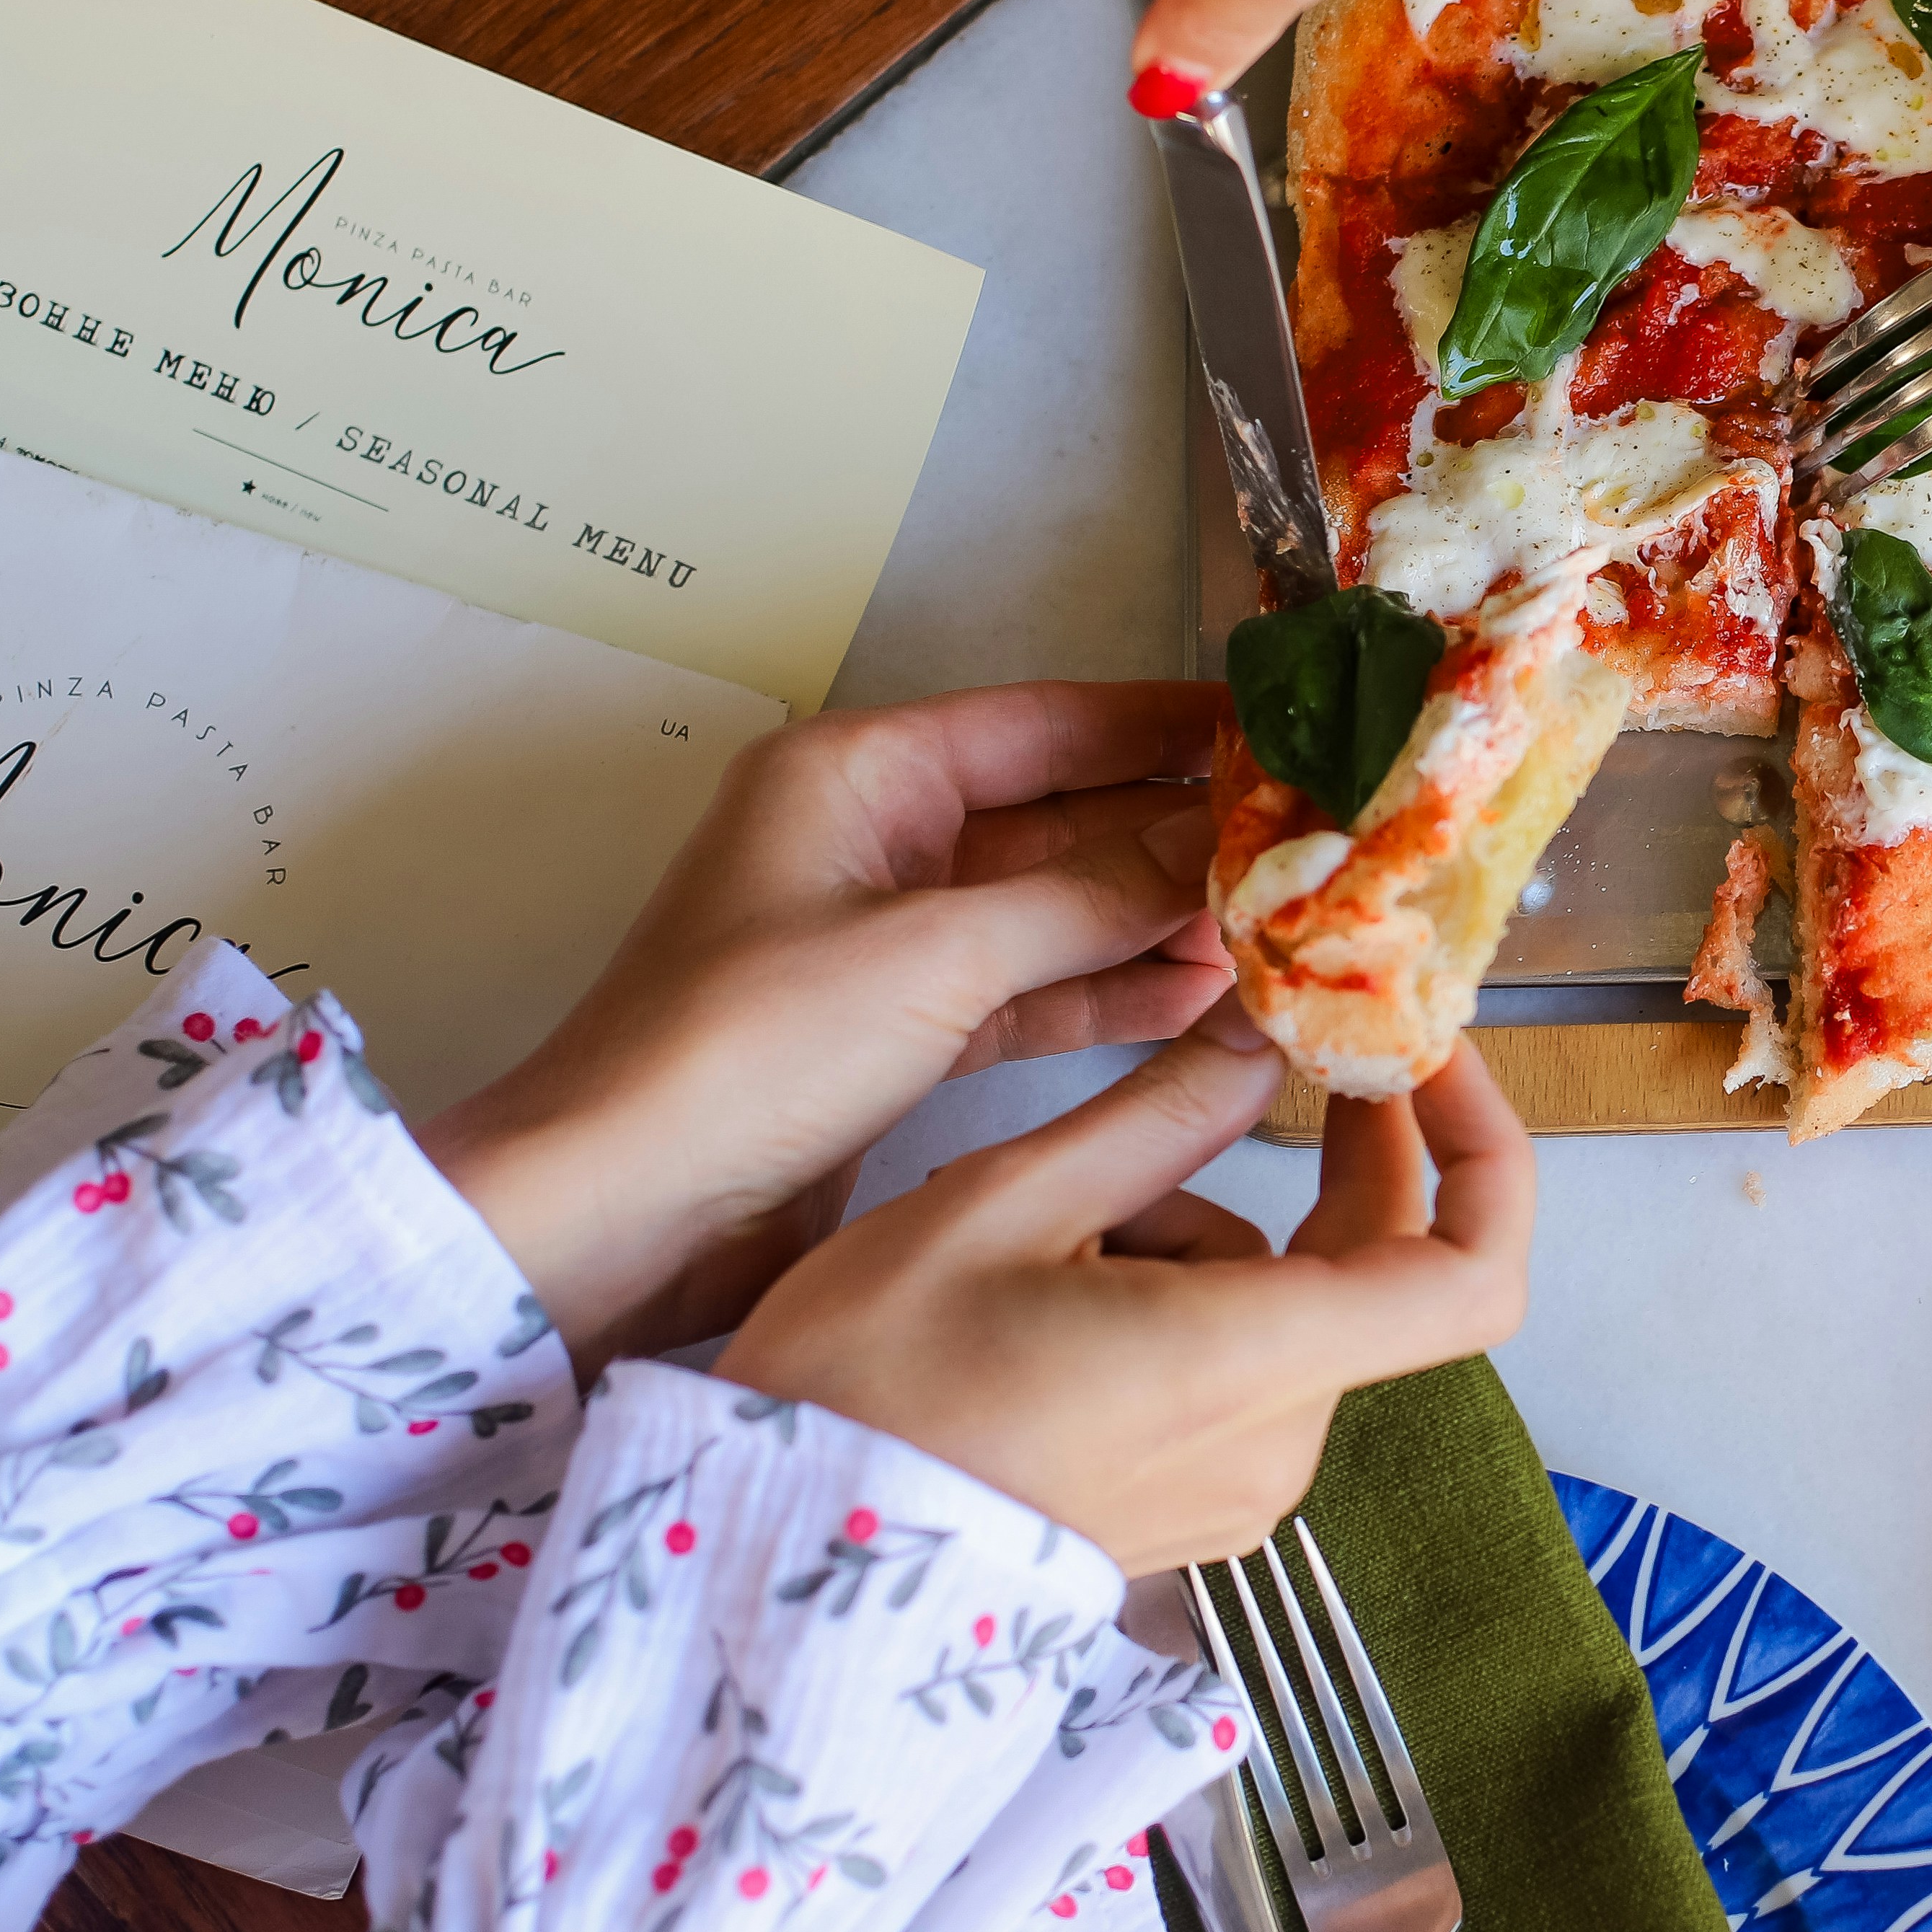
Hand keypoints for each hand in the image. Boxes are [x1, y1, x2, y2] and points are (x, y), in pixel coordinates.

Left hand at [420, 682, 1247, 1373]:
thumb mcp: (935, 956)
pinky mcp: (900, 1030)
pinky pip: (1032, 986)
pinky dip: (1111, 990)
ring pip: (1056, 907)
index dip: (1166, 724)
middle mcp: (875, 841)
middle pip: (1061, 813)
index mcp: (858, 777)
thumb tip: (1226, 844)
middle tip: (1314, 845)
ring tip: (1285, 927)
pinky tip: (1206, 994)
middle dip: (1180, 833)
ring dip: (1160, 919)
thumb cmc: (741, 1054)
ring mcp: (888, 939)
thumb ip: (1090, 897)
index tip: (1280, 729)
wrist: (618, 1210)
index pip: (1048, 721)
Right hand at [715, 1035, 1533, 1571]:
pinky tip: (1048, 1285)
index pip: (1473, 1272)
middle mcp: (1277, 1442)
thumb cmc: (868, 1387)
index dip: (1486, 1153)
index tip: (1428, 1060)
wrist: (778, 1570)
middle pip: (1369, 1269)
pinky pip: (1234, 1367)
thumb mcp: (1004, 1205)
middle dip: (1316, 1161)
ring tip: (1048, 1225)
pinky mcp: (1190, 1510)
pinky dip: (1177, 1295)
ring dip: (1201, 1229)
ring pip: (1284, 1305)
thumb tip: (1260, 1031)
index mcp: (1255, 1362)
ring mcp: (1238, 1489)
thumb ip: (1160, 1115)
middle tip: (1242, 1057)